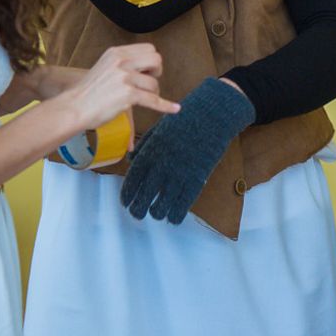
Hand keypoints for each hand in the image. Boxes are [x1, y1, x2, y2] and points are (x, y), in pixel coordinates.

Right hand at [60, 44, 176, 129]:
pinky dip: (165, 106)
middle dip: (157, 72)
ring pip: (154, 83)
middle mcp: (121, 61)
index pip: (149, 48)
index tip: (146, 72)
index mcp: (117, 52)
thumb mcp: (106, 67)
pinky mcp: (128, 94)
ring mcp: (125, 77)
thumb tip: (148, 67)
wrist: (74, 107)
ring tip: (140, 99)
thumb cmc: (89, 92)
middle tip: (148, 83)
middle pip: (156, 59)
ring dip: (152, 93)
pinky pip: (154, 100)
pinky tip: (174, 108)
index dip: (151, 61)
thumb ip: (124, 64)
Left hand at [119, 77, 255, 222]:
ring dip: (156, 213)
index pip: (133, 180)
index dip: (127, 195)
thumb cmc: (183, 122)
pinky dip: (176, 214)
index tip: (125, 203)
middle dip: (138, 209)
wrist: (210, 117)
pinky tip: (172, 218)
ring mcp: (179, 174)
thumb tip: (131, 161)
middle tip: (137, 214)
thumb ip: (143, 147)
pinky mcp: (196, 179)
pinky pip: (183, 204)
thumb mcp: (158, 131)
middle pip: (144, 197)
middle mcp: (161, 166)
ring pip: (162, 205)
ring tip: (155, 214)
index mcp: (150, 153)